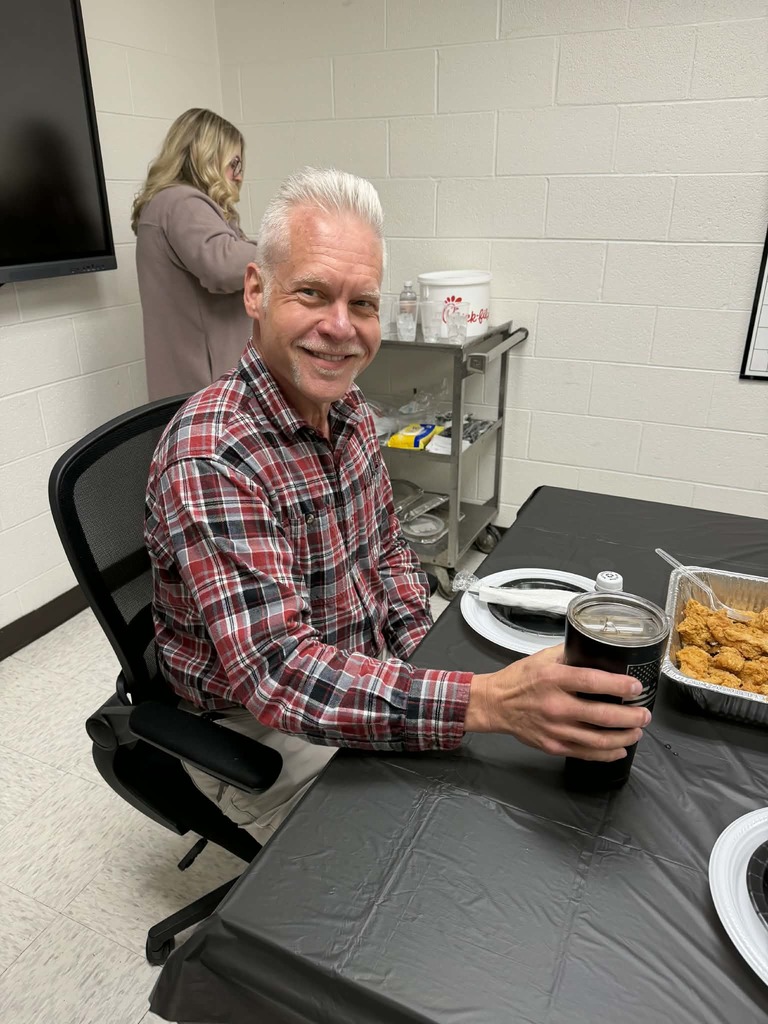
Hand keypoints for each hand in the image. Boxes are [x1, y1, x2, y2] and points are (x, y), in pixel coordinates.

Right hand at [465, 644, 650, 761]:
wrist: (495, 705)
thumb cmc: (518, 680)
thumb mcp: (542, 658)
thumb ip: (569, 654)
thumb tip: (596, 649)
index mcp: (554, 679)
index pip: (593, 682)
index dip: (620, 685)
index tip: (636, 687)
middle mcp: (556, 706)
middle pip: (603, 715)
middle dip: (631, 717)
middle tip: (644, 714)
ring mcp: (555, 729)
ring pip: (599, 739)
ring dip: (624, 737)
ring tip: (637, 731)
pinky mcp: (553, 746)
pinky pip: (586, 754)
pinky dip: (607, 754)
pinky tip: (620, 749)